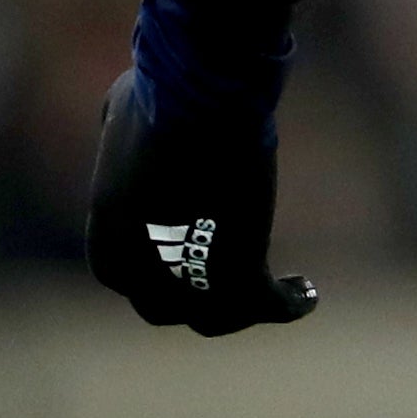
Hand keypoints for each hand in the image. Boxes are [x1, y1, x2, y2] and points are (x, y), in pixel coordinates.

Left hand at [85, 69, 319, 334]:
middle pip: (171, 309)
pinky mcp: (237, 275)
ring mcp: (188, 282)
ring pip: (219, 317)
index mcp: (109, 246)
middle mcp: (141, 277)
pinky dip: (288, 305)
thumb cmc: (163, 100)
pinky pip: (266, 304)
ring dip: (247, 308)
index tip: (200, 256)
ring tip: (282, 293)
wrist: (200, 105)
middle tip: (235, 278)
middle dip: (202, 296)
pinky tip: (307, 295)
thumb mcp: (125, 120)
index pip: (137, 280)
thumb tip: (137, 121)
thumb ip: (128, 137)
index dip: (168, 272)